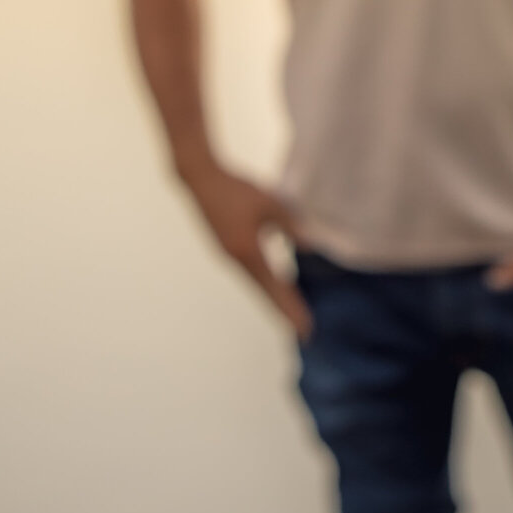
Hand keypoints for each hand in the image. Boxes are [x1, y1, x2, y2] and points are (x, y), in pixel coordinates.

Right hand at [183, 160, 310, 336]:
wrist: (201, 180)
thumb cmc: (236, 188)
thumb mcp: (269, 203)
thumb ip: (290, 225)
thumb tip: (311, 248)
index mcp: (248, 251)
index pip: (275, 287)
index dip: (291, 308)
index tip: (305, 328)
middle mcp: (237, 260)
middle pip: (265, 293)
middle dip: (285, 312)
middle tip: (305, 332)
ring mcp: (230, 256)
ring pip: (257, 285)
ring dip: (275, 300)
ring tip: (293, 316)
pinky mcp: (228, 249)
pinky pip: (251, 274)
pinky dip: (266, 285)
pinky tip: (276, 286)